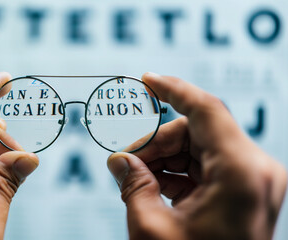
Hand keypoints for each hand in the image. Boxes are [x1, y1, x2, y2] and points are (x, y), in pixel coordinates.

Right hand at [107, 73, 286, 239]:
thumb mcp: (151, 225)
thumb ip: (132, 182)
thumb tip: (117, 159)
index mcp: (241, 172)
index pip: (205, 109)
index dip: (172, 89)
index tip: (147, 79)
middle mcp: (255, 170)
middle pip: (196, 131)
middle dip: (156, 143)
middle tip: (125, 161)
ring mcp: (252, 180)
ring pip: (198, 147)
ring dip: (163, 159)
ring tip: (135, 179)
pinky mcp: (244, 190)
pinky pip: (205, 165)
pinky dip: (177, 172)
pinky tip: (154, 186)